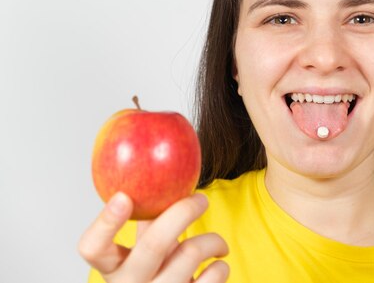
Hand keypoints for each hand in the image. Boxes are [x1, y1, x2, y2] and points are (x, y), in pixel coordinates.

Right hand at [78, 192, 228, 282]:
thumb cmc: (160, 271)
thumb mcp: (145, 248)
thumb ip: (147, 217)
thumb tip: (159, 161)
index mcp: (112, 268)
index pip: (92, 248)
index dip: (105, 222)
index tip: (123, 196)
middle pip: (153, 244)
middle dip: (182, 212)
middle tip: (201, 199)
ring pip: (191, 253)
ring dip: (213, 240)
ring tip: (216, 243)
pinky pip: (214, 276)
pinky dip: (221, 265)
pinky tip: (217, 264)